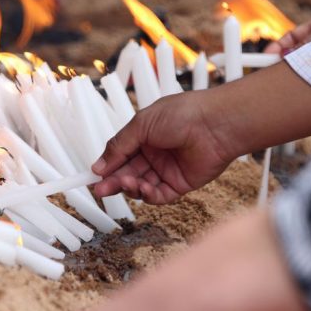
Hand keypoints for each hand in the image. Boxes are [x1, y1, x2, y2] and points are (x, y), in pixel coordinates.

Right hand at [92, 91, 236, 204]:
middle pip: (128, 173)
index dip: (107, 166)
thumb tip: (99, 165)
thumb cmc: (183, 114)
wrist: (216, 124)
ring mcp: (167, 169)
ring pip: (141, 186)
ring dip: (130, 187)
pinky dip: (149, 195)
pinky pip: (159, 195)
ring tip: (127, 183)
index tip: (94, 177)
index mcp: (145, 135)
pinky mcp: (180, 184)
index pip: (120, 155)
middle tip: (101, 190)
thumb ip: (119, 146)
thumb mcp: (142, 124)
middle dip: (114, 181)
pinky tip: (143, 188)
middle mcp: (155, 153)